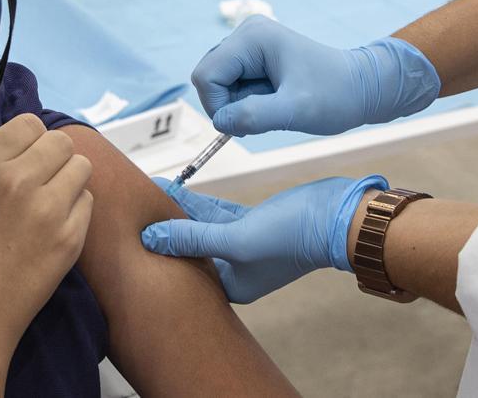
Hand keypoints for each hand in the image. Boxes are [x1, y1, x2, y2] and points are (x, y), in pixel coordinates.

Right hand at [0, 114, 93, 355]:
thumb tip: (14, 147)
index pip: (30, 123)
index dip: (28, 142)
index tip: (22, 162)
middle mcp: (17, 177)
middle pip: (61, 142)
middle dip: (53, 160)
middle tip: (40, 184)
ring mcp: (48, 207)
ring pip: (81, 167)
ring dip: (68, 182)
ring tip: (49, 205)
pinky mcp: (70, 237)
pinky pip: (88, 203)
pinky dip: (75, 212)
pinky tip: (53, 230)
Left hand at [141, 175, 386, 302]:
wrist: (340, 216)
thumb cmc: (294, 236)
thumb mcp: (235, 239)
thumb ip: (192, 238)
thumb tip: (151, 238)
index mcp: (232, 286)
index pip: (185, 268)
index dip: (161, 248)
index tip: (137, 227)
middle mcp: (237, 271)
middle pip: (191, 246)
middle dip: (167, 225)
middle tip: (138, 203)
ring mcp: (246, 247)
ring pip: (204, 227)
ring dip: (182, 210)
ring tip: (154, 189)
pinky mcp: (255, 224)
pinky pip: (219, 215)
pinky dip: (202, 205)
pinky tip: (181, 191)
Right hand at [191, 16, 439, 136]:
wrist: (363, 88)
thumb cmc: (335, 96)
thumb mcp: (296, 110)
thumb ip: (254, 116)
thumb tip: (219, 122)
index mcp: (253, 38)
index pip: (207, 76)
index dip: (218, 106)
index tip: (245, 124)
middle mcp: (247, 33)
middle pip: (209, 77)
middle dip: (228, 104)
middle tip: (263, 117)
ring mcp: (250, 43)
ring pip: (218, 83)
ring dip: (238, 104)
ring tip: (273, 108)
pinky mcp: (254, 56)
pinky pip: (231, 84)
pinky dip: (244, 101)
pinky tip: (271, 103)